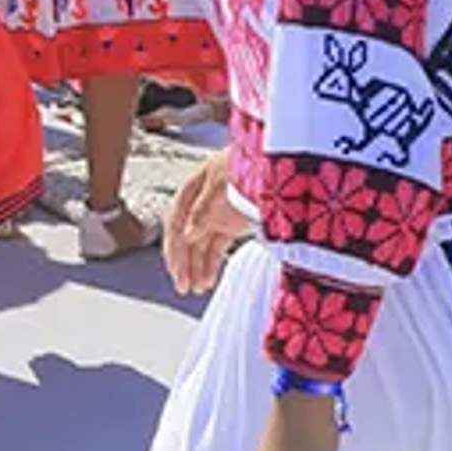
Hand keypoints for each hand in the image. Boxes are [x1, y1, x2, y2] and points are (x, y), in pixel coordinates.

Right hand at [162, 152, 248, 295]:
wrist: (278, 161)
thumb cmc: (247, 166)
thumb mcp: (221, 186)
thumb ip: (202, 211)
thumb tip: (186, 235)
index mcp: (191, 189)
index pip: (175, 223)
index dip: (173, 249)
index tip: (176, 272)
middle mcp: (199, 203)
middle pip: (185, 237)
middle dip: (183, 263)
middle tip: (183, 287)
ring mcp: (215, 213)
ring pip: (199, 245)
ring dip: (196, 267)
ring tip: (197, 289)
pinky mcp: (230, 223)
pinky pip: (215, 246)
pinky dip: (211, 263)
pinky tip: (208, 279)